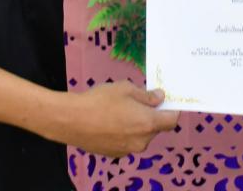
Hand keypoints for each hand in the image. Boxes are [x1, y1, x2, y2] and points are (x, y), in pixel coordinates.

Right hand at [63, 83, 178, 156]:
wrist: (71, 120)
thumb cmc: (100, 100)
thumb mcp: (126, 89)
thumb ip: (146, 95)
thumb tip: (160, 98)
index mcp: (148, 123)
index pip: (172, 120)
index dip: (171, 110)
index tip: (165, 101)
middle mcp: (141, 141)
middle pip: (155, 128)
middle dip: (151, 116)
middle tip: (136, 102)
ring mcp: (128, 150)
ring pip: (140, 136)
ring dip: (137, 125)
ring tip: (118, 111)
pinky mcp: (114, 154)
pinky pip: (127, 142)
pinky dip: (124, 133)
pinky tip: (109, 122)